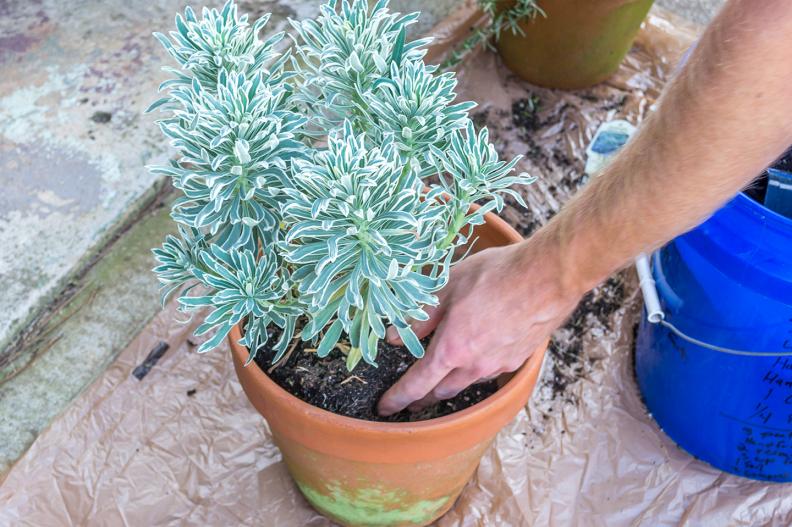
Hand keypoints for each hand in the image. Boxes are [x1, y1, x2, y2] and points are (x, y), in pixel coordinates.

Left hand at [377, 233, 585, 415]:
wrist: (547, 276)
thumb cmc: (494, 275)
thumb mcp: (447, 288)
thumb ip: (420, 317)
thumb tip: (396, 337)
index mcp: (451, 350)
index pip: (416, 384)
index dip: (397, 398)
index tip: (385, 407)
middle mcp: (474, 365)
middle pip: (441, 391)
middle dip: (422, 397)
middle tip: (409, 399)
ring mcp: (498, 365)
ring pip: (466, 382)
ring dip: (449, 383)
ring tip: (441, 377)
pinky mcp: (517, 360)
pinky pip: (488, 371)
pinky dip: (474, 369)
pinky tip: (475, 357)